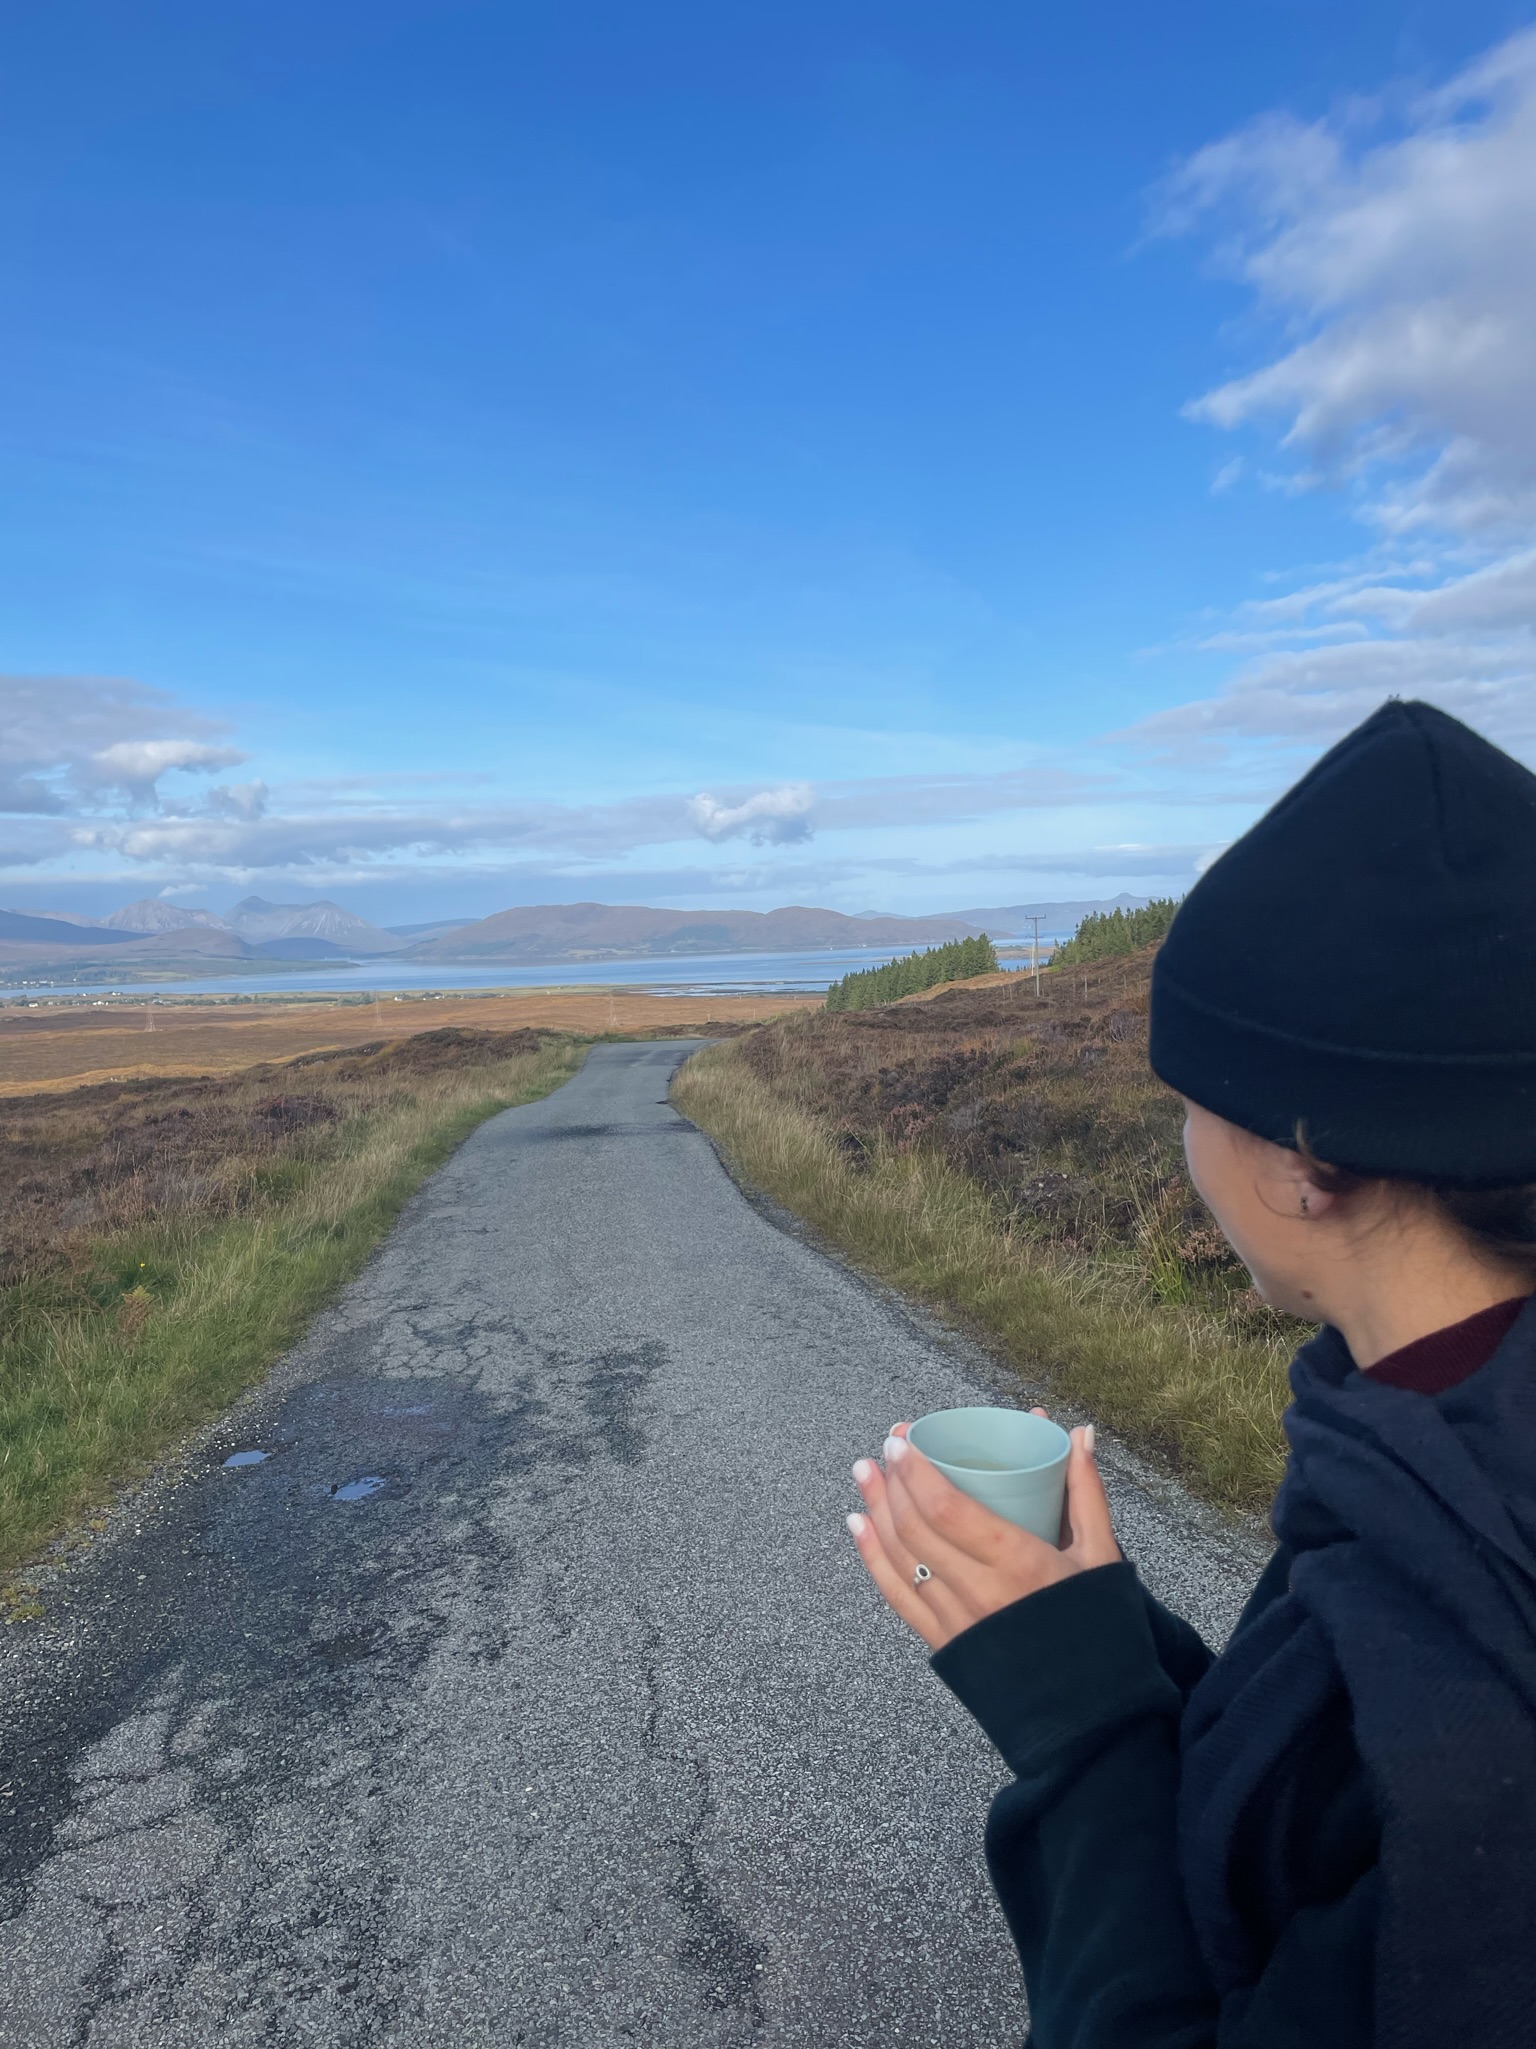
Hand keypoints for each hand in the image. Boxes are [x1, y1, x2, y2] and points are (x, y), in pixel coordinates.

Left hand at [846, 1412, 1118, 1651]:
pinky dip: (873, 1558)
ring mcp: (957, 1621)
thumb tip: (1080, 1433)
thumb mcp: (1101, 1556)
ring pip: (901, 1558)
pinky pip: (897, 1597)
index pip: (947, 1508)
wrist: (1093, 1712)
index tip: (902, 1442)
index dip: (916, 1473)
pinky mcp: (945, 1644)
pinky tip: (859, 1526)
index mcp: (1018, 1562)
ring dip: (876, 1511)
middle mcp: (979, 1591)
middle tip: (882, 1450)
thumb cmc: (1101, 1628)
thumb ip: (1086, 1491)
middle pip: (915, 1529)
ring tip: (864, 1474)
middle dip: (891, 1483)